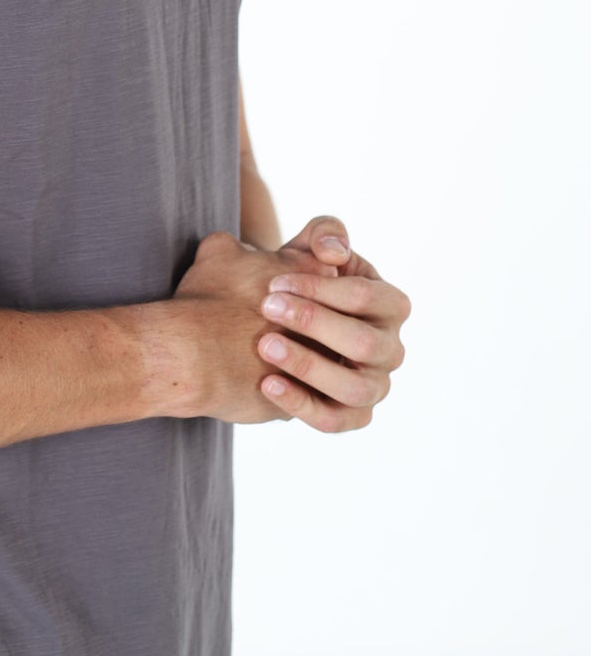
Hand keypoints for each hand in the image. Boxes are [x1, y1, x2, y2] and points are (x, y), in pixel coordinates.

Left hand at [254, 214, 410, 432]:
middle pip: (365, 343)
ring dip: (308, 366)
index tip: (275, 280)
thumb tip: (334, 252)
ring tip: (265, 346)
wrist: (272, 324)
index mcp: (390, 305)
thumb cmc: (297, 282)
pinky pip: (333, 420)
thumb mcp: (308, 250)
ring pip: (354, 388)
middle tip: (267, 308)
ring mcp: (375, 386)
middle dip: (314, 323)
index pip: (367, 296)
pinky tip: (266, 383)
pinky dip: (300, 404)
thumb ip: (324, 235)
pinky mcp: (352, 416)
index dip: (322, 288)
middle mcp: (391, 349)